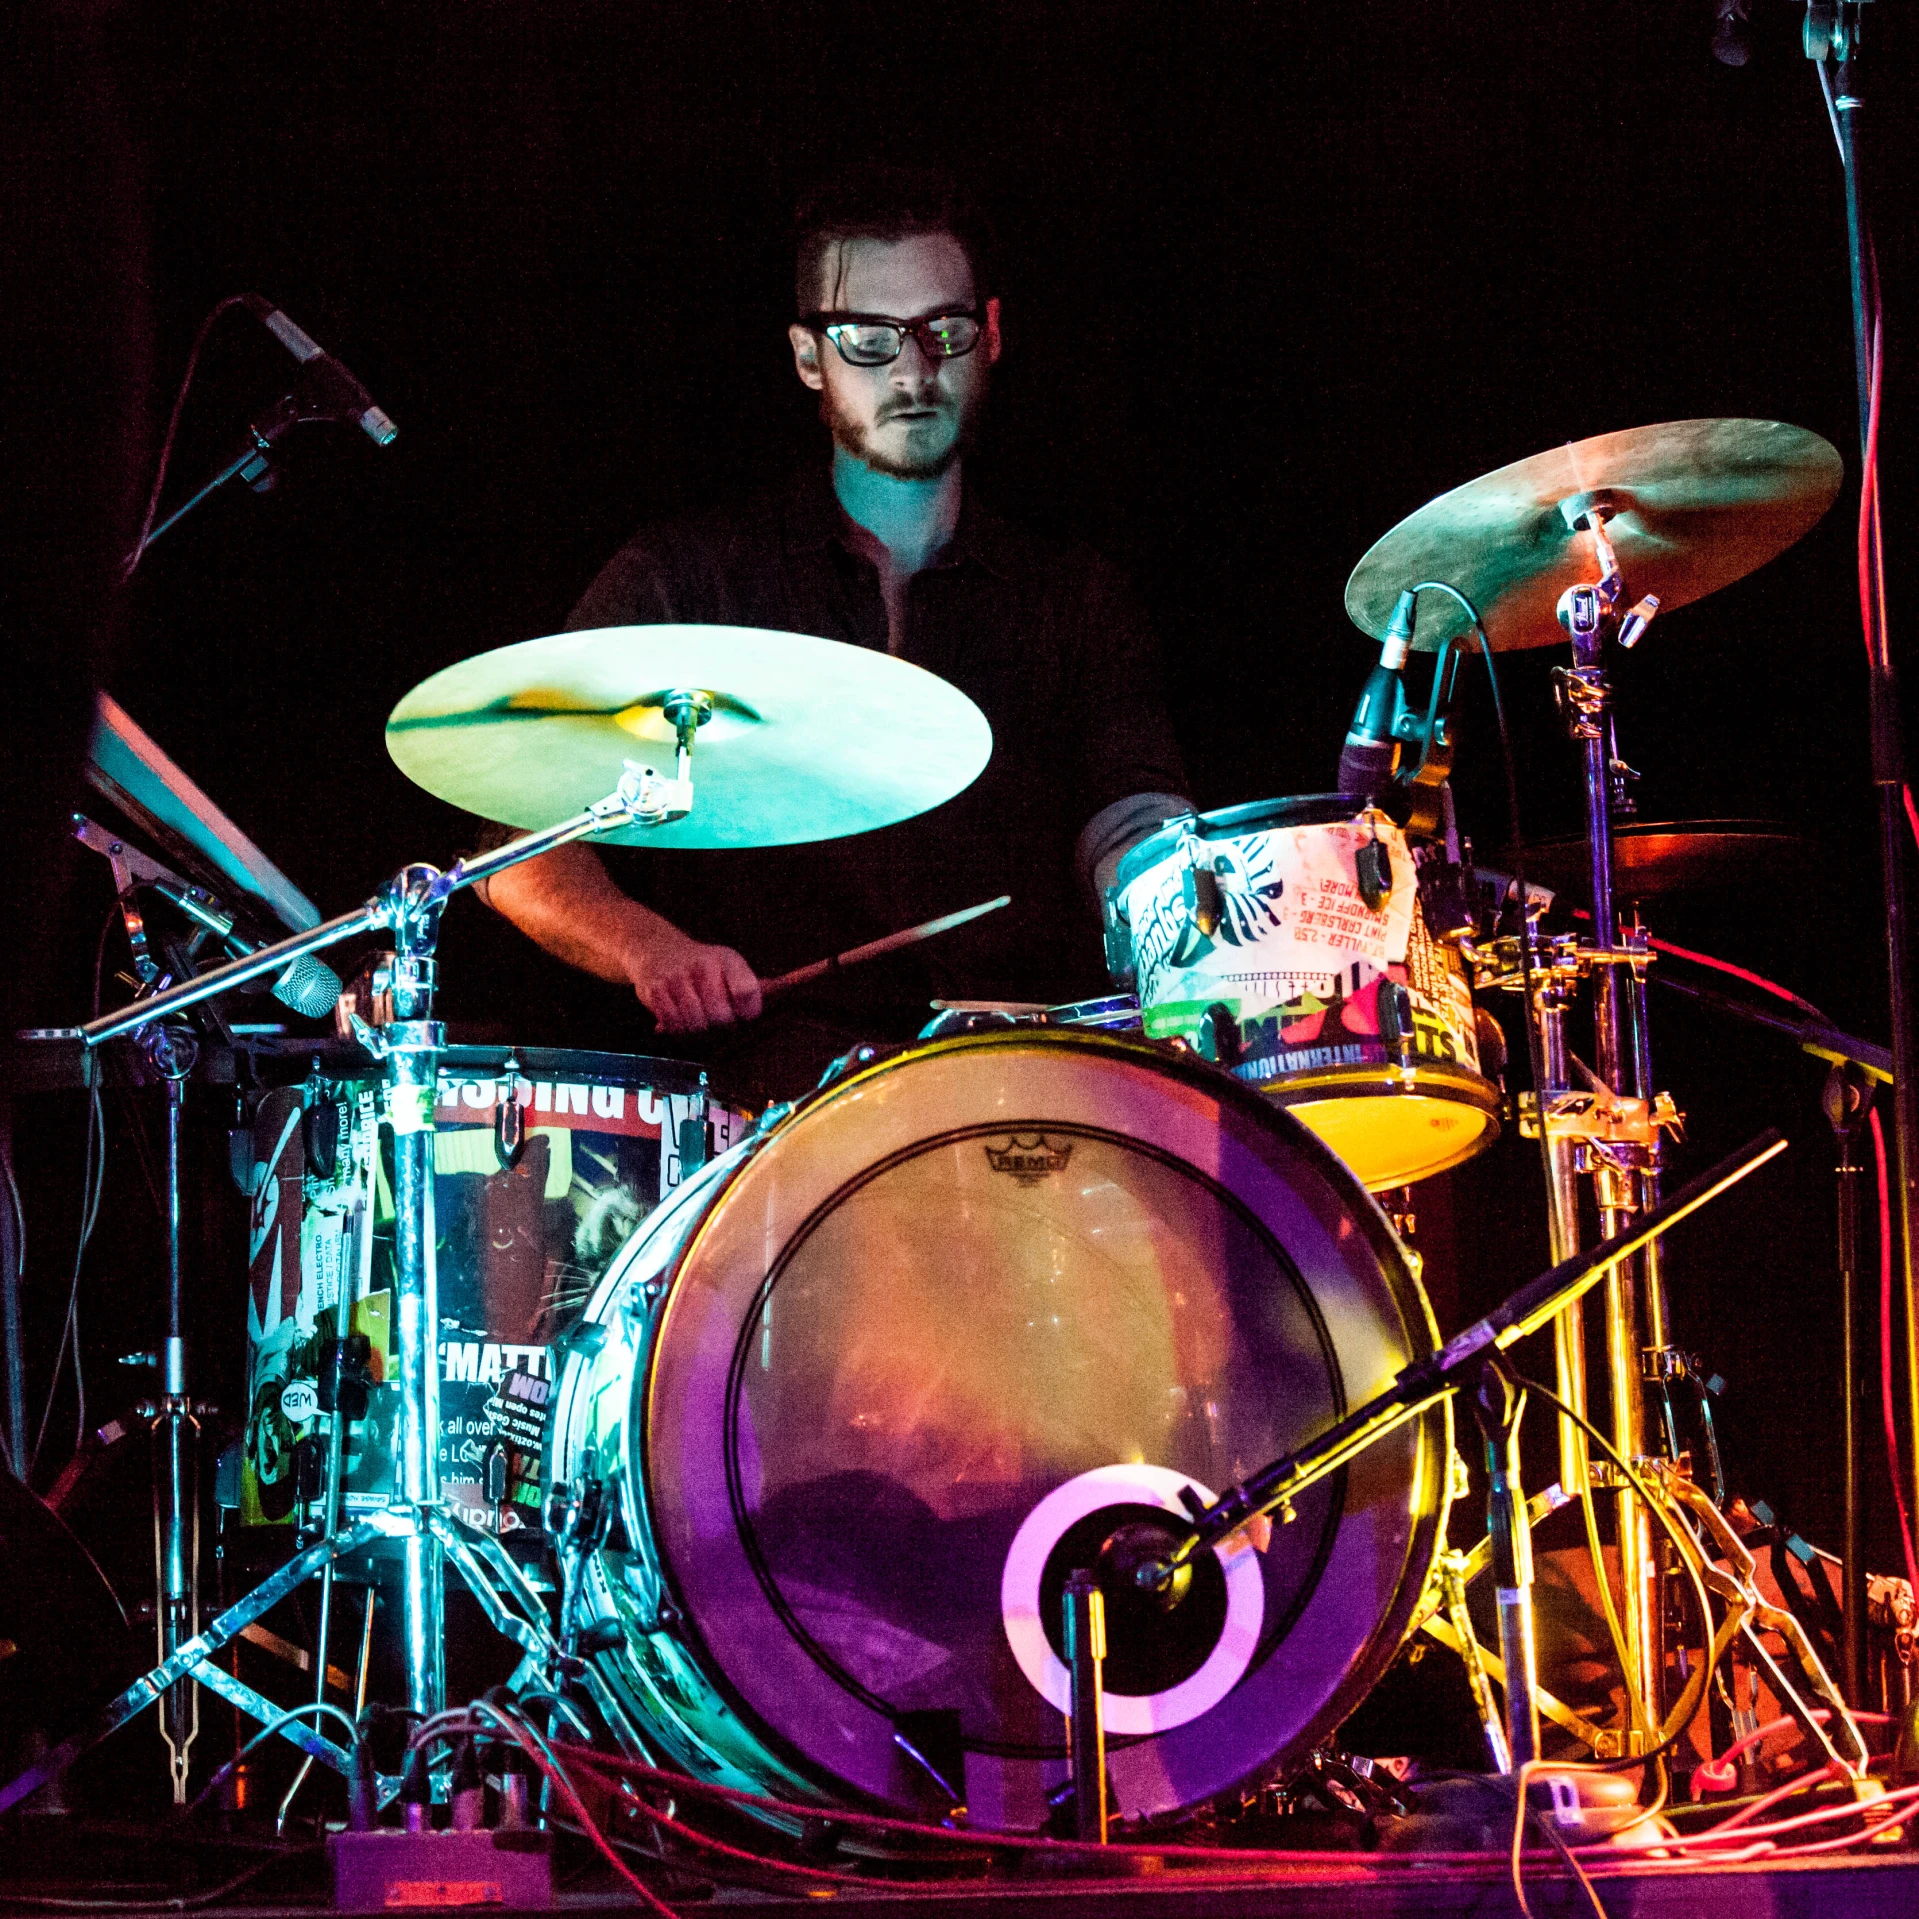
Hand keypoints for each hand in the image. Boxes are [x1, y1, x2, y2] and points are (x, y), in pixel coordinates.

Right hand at [627, 927, 761, 1033]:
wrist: (657, 949)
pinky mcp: (654, 992)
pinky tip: (682, 1019)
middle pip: (721, 1017)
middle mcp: (702, 966)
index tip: (746, 1016)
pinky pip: (673, 1026)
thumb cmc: (702, 965)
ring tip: (700, 1020)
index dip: (749, 1012)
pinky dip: (679, 1030)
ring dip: (700, 1031)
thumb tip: (783, 996)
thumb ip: (751, 986)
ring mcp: (676, 979)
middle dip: (723, 1027)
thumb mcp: (728, 965)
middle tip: (720, 1022)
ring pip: (696, 1026)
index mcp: (727, 959)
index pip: (747, 991)